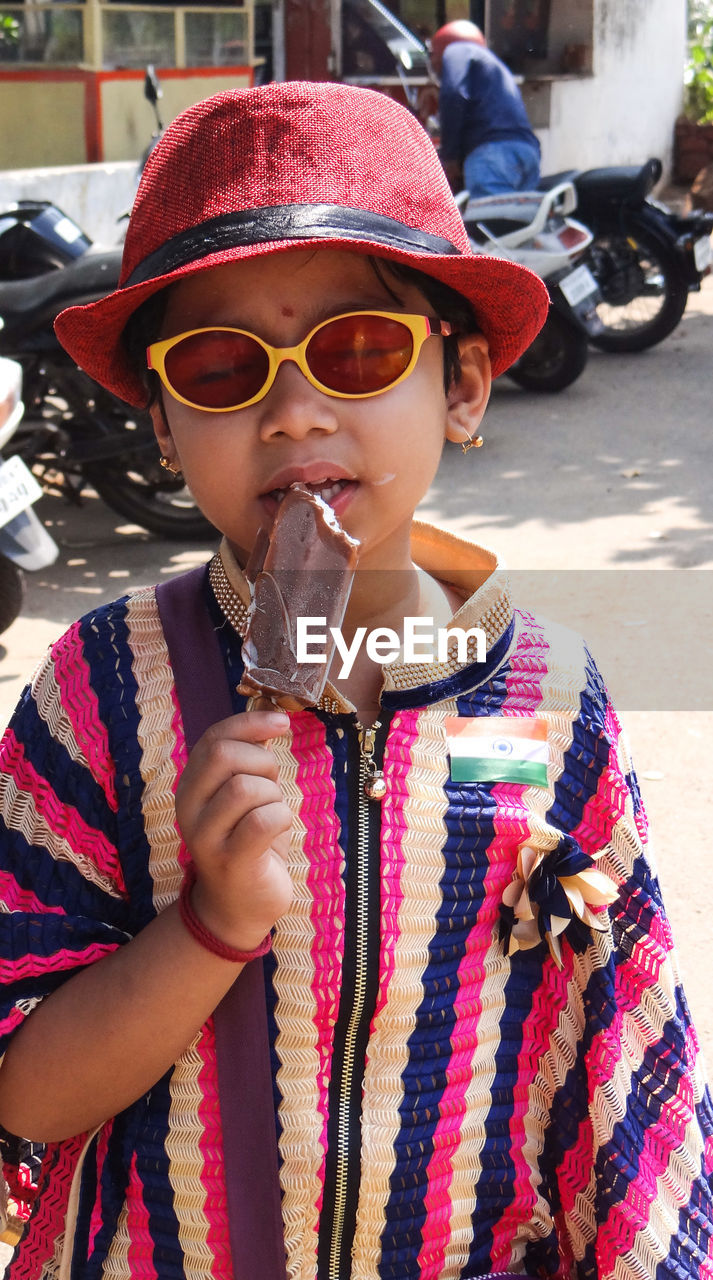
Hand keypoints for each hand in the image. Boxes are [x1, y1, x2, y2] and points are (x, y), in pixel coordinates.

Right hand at [175, 710, 292, 950]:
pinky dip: (282, 819)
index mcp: (191, 785)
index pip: (214, 738)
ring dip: (274, 796)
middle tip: (272, 786)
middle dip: (263, 762)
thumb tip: (270, 717)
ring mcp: (206, 836)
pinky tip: (278, 833)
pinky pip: (264, 820)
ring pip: (247, 787)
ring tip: (272, 815)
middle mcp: (189, 808)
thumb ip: (247, 760)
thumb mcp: (242, 796)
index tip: (283, 721)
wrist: (236, 907)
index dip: (250, 723)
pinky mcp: (230, 861)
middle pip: (225, 756)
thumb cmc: (248, 841)